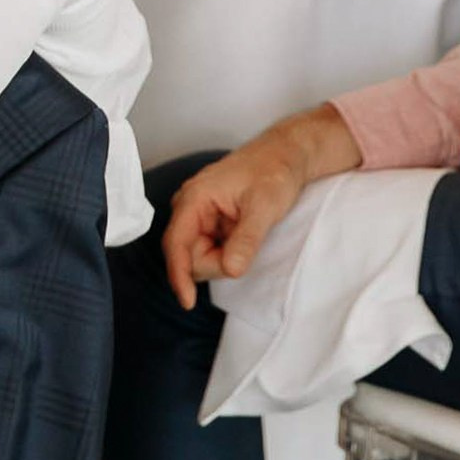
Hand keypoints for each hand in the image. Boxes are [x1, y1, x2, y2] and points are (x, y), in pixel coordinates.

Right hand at [160, 133, 314, 308]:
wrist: (284, 156)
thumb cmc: (273, 173)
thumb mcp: (265, 207)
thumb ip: (247, 239)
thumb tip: (231, 270)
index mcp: (194, 198)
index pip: (176, 244)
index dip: (179, 275)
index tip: (188, 302)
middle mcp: (188, 206)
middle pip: (189, 255)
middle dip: (216, 262)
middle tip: (247, 245)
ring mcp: (196, 215)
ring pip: (199, 255)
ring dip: (222, 257)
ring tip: (247, 234)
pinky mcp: (206, 222)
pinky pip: (209, 250)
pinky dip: (226, 252)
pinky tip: (241, 236)